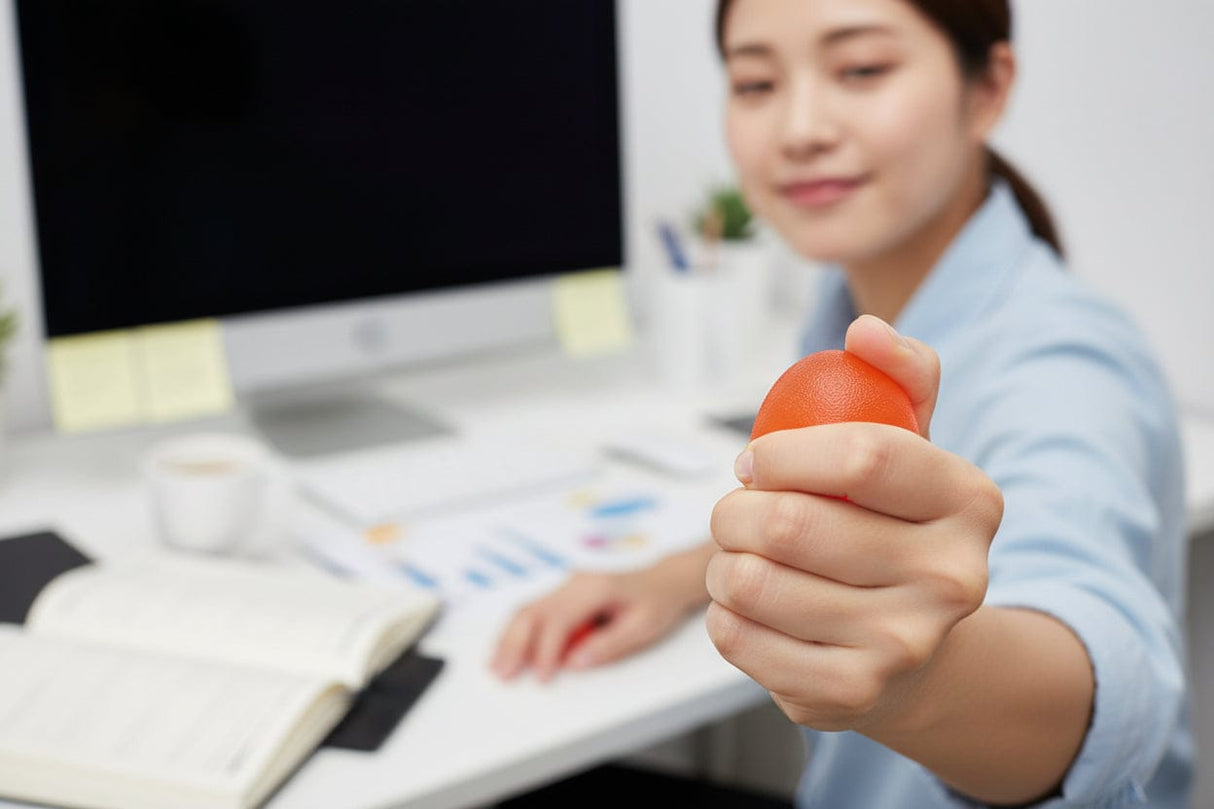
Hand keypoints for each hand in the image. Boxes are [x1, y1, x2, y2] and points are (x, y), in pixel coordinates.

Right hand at [490, 544, 712, 681]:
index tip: (541, 676)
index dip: (546, 650)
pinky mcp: (565, 592)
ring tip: (496, 664)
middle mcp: (575, 581)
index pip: (559, 619)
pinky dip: (519, 630)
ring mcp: (568, 584)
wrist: (664, 580)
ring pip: (528, 608)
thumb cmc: (657, 602)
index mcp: (595, 587)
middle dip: (514, 643)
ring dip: (510, 637)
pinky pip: (536, 609)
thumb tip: (574, 663)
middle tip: (501, 672)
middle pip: (533, 610)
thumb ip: (608, 645)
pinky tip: (509, 648)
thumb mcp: (643, 628)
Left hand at [706, 315, 1002, 732]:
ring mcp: (904, 644)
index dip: (783, 452)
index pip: (862, 456)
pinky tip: (747, 607)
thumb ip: (897, 375)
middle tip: (734, 512)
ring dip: (722, 562)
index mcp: (970, 499)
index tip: (754, 459)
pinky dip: (724, 614)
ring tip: (739, 558)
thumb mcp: (911, 444)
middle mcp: (953, 579)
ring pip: (754, 582)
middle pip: (792, 524)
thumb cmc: (895, 528)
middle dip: (734, 510)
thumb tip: (864, 330)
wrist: (915, 650)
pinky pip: (739, 637)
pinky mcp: (851, 694)